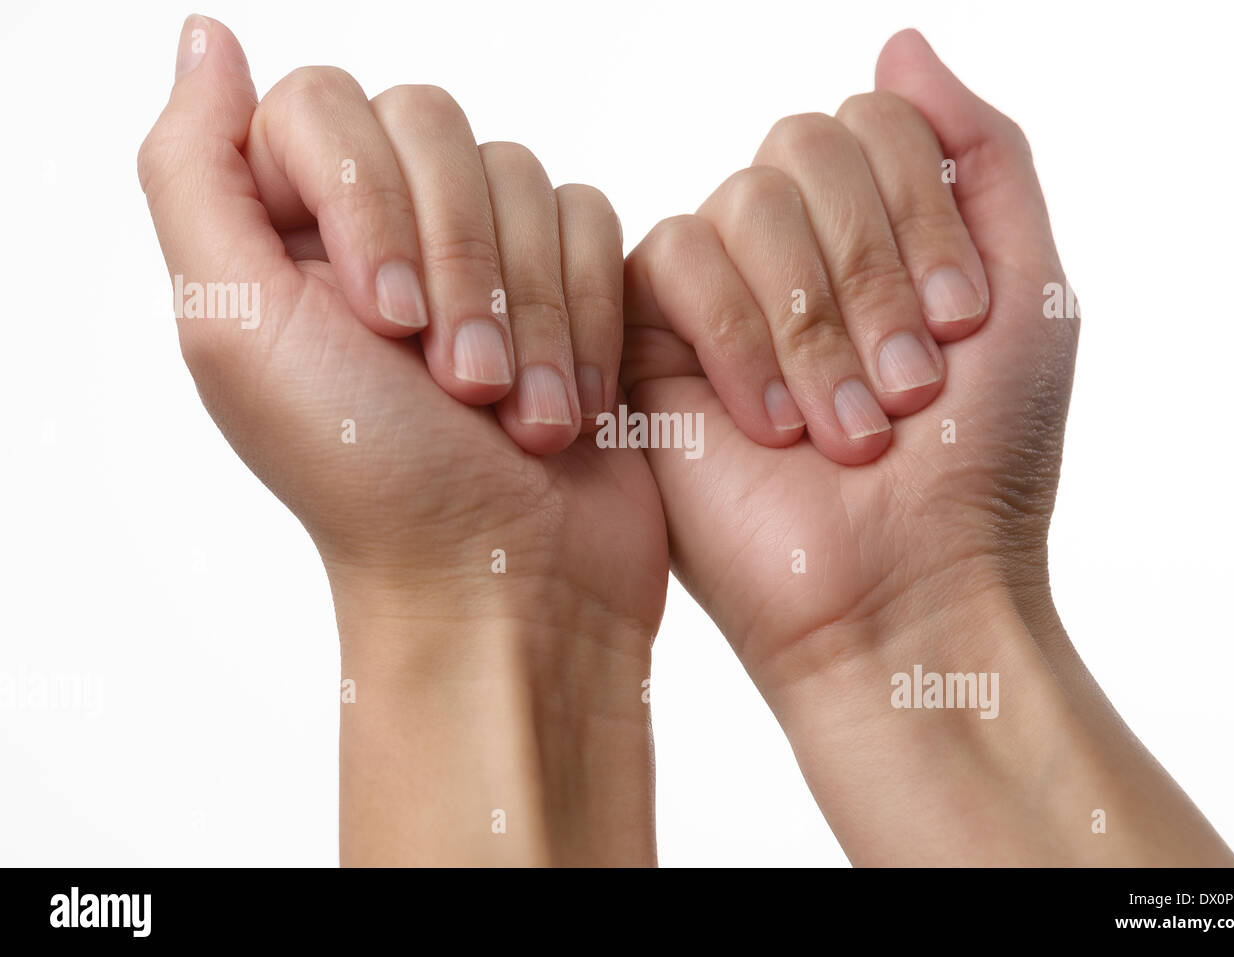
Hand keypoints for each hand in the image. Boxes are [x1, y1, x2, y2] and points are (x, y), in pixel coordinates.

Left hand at [140, 16, 665, 864]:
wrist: (506, 584)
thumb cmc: (369, 482)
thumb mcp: (237, 330)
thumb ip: (192, 173)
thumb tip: (208, 39)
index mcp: (290, 236)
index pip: (329, 108)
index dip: (369, 200)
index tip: (384, 324)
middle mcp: (386, 231)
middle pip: (439, 128)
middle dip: (460, 265)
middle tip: (456, 384)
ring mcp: (485, 256)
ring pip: (526, 176)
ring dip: (528, 311)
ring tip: (517, 417)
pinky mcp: (571, 285)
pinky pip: (595, 222)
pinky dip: (584, 319)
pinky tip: (568, 407)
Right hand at [624, 29, 1233, 863]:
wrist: (900, 592)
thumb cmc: (975, 466)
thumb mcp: (1026, 293)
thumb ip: (982, 155)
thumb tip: (900, 41)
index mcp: (872, 227)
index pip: (876, 121)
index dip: (921, 212)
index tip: (960, 328)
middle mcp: (791, 246)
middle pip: (804, 143)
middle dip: (871, 267)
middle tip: (908, 387)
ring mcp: (716, 290)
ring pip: (743, 199)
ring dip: (815, 319)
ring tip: (847, 428)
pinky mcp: (646, 341)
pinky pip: (671, 258)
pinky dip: (739, 336)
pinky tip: (770, 426)